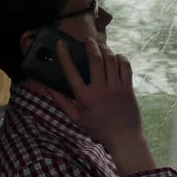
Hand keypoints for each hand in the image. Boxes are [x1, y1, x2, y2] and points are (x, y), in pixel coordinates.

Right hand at [47, 38, 156, 175]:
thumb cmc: (98, 128)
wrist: (124, 137)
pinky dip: (120, 58)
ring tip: (101, 47)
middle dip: (90, 45)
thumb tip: (48, 88)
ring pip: (111, 60)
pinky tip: (116, 57)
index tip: (61, 44)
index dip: (64, 55)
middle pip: (95, 60)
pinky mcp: (128, 88)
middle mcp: (101, 90)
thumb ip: (62, 102)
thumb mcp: (77, 118)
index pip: (71, 72)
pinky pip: (125, 67)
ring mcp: (116, 88)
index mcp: (85, 97)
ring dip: (105, 50)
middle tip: (87, 39)